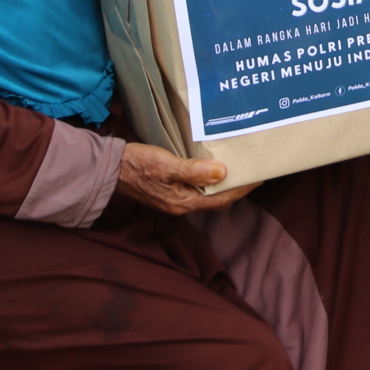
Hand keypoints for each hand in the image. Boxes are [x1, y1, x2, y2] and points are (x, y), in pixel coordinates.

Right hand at [115, 143, 260, 215]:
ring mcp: (174, 199)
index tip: (259, 177)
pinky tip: (211, 167)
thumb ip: (194, 171)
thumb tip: (223, 173)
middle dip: (236, 188)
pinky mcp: (168, 191)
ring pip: (206, 194)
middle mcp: (182, 204)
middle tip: (252, 171)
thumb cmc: (138, 164)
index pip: (222, 199)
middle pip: (216, 199)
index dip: (242, 189)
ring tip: (237, 168)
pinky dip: (208, 180)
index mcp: (184, 202)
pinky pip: (196, 188)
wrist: (111, 168)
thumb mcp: (167, 165)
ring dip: (222, 184)